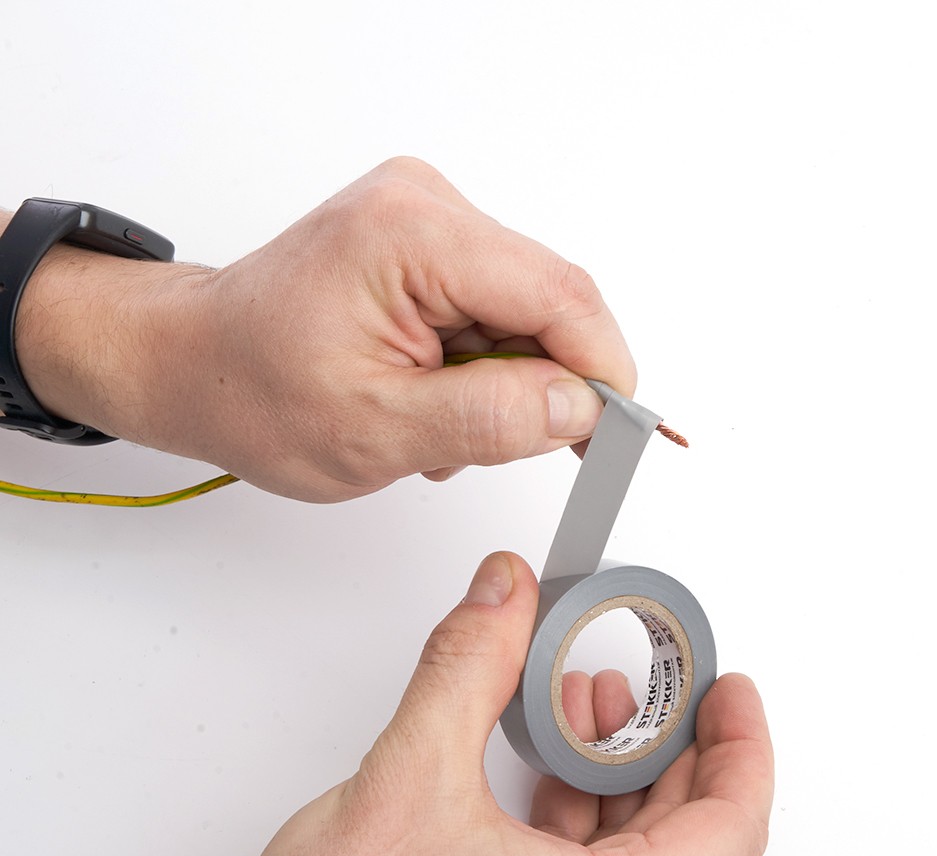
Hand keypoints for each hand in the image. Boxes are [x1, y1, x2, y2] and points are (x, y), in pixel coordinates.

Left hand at [12, 158, 634, 500]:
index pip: (559, 293)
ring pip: (525, 313)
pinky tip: (430, 393)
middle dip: (540, 385)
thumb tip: (582, 408)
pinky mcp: (423, 244)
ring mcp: (425, 219)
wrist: (194, 364)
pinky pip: (494, 309)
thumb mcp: (376, 430)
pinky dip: (479, 365)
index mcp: (412, 235)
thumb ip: (489, 419)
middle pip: (548, 301)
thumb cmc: (253, 393)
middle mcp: (425, 205)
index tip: (617, 435)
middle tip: (488, 443)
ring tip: (433, 421)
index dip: (603, 369)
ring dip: (502, 382)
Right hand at [141, 552, 772, 855]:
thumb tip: (504, 595)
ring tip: (589, 698)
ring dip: (615, 768)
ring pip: (629, 854)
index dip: (742, 745)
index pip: (729, 829)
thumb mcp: (410, 772)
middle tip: (664, 680)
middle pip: (684, 835)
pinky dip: (575, 806)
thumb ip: (469, 664)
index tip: (730, 690)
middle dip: (671, 741)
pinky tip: (544, 754)